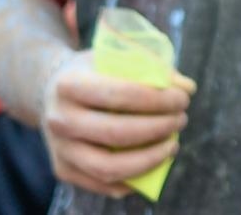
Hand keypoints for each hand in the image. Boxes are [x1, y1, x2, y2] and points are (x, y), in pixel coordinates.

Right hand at [40, 49, 194, 197]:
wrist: (51, 92)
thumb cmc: (95, 72)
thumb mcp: (116, 57)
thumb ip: (152, 68)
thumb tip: (188, 88)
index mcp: (70, 84)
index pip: (121, 94)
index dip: (159, 99)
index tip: (184, 98)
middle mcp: (59, 119)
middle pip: (117, 133)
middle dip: (159, 128)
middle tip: (182, 120)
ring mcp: (59, 148)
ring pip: (108, 167)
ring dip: (149, 160)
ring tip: (172, 145)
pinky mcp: (62, 169)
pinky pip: (102, 183)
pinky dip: (134, 179)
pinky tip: (155, 164)